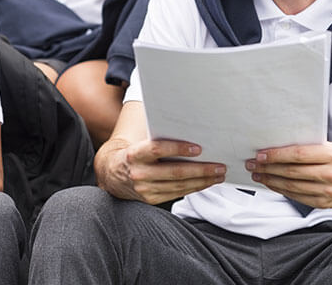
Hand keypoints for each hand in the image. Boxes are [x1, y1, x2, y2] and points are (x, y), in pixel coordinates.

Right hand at [98, 138, 225, 204]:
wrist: (112, 174)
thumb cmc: (134, 153)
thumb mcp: (139, 143)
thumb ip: (158, 139)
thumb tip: (189, 132)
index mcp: (134, 154)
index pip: (157, 149)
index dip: (178, 148)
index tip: (198, 148)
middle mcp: (138, 173)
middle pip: (174, 172)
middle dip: (200, 170)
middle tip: (219, 166)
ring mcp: (144, 189)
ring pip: (179, 186)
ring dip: (202, 181)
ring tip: (218, 175)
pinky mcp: (150, 200)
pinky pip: (176, 194)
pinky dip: (193, 188)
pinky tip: (205, 183)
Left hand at [246, 142, 331, 209]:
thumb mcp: (329, 146)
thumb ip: (308, 147)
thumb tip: (277, 146)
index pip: (298, 154)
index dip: (277, 155)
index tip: (261, 154)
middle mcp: (331, 174)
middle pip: (292, 172)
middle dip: (268, 167)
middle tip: (253, 164)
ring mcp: (327, 191)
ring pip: (291, 186)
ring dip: (270, 180)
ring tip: (258, 174)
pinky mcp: (322, 203)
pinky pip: (296, 197)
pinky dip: (280, 190)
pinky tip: (271, 183)